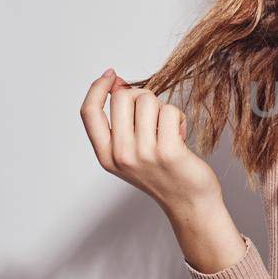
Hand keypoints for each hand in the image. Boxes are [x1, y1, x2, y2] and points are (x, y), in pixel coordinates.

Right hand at [79, 68, 222, 220]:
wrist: (189, 203)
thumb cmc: (163, 173)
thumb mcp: (130, 153)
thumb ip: (121, 123)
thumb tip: (118, 83)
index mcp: (106, 156)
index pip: (88, 112)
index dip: (97, 88)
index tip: (111, 75)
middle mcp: (120, 155)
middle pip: (121, 98)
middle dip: (141, 96)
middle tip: (154, 115)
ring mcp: (143, 154)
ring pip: (148, 100)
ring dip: (162, 108)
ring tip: (168, 130)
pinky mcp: (168, 151)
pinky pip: (170, 111)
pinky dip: (179, 118)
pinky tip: (180, 136)